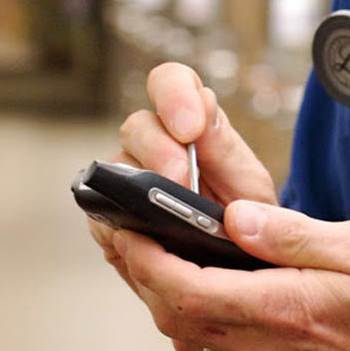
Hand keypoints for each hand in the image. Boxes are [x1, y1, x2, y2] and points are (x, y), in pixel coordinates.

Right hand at [88, 63, 277, 285]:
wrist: (237, 267)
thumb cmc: (249, 223)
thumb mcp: (251, 190)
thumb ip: (230, 154)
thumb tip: (202, 120)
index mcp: (192, 124)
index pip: (171, 83)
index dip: (175, 94)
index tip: (190, 128)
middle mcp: (154, 144)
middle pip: (137, 126)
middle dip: (159, 152)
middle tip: (180, 180)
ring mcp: (127, 180)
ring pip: (114, 167)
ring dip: (136, 190)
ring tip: (164, 216)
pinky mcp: (110, 216)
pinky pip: (98, 212)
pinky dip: (117, 224)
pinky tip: (141, 237)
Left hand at [116, 200, 349, 350]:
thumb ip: (292, 233)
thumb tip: (235, 216)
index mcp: (281, 311)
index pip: (184, 287)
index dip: (143, 256)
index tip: (122, 225)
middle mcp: (267, 349)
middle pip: (174, 316)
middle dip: (139, 273)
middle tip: (119, 233)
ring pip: (191, 335)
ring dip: (162, 297)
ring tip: (148, 255)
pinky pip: (218, 348)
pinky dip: (193, 316)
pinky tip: (198, 291)